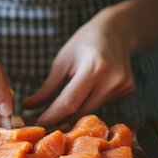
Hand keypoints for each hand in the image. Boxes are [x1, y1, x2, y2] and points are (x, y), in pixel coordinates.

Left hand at [23, 9, 135, 126]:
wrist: (117, 32)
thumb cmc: (84, 44)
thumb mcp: (62, 62)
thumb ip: (47, 88)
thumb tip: (28, 107)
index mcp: (94, 67)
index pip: (70, 101)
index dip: (52, 116)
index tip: (37, 124)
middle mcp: (112, 79)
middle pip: (81, 111)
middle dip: (61, 119)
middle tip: (45, 121)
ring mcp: (123, 86)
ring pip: (92, 111)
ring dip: (76, 112)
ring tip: (67, 102)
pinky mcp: (129, 91)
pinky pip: (103, 106)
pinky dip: (91, 104)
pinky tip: (91, 89)